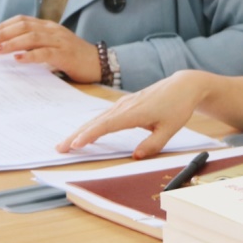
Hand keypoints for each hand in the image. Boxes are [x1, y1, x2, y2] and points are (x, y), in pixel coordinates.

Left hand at [0, 16, 101, 83]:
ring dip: (11, 43)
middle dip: (3, 33)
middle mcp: (53, 30)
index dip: (4, 25)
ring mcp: (59, 41)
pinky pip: (44, 53)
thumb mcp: (53, 45)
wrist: (99, 63)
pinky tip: (17, 59)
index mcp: (48, 26)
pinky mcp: (65, 55)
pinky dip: (29, 55)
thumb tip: (10, 49)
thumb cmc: (73, 57)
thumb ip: (36, 44)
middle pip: (24, 26)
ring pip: (31, 37)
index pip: (22, 20)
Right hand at [57, 70, 210, 158]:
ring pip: (97, 119)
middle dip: (76, 135)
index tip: (76, 144)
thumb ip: (152, 145)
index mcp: (134, 112)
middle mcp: (124, 106)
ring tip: (65, 143)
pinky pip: (103, 116)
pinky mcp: (124, 104)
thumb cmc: (177, 106)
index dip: (90, 135)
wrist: (182, 86)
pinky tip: (83, 133)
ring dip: (80, 130)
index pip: (107, 125)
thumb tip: (135, 156)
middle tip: (60, 148)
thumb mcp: (170, 129)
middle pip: (95, 122)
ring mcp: (123, 104)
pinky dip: (90, 125)